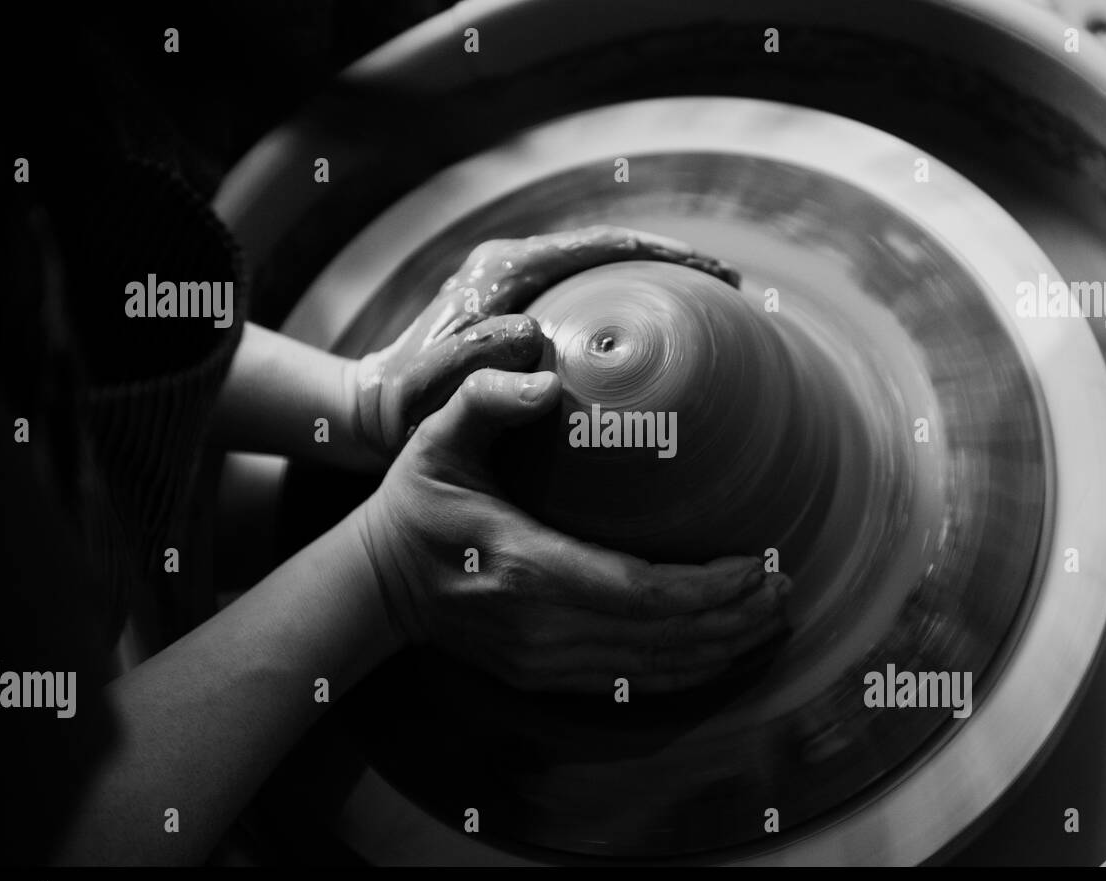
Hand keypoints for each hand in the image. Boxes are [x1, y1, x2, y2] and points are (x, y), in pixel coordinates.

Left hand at [352, 225, 740, 455]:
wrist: (373, 409)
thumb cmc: (405, 405)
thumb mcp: (433, 386)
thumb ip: (475, 359)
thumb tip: (533, 340)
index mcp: (505, 269)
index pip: (602, 245)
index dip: (665, 254)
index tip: (716, 273)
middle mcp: (517, 266)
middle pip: (614, 251)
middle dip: (675, 263)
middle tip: (732, 288)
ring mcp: (521, 287)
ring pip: (605, 275)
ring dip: (657, 288)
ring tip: (712, 311)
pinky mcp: (524, 314)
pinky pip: (590, 304)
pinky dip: (630, 318)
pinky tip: (663, 351)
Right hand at [359, 367, 790, 693]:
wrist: (375, 588)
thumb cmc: (416, 505)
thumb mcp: (436, 437)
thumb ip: (486, 399)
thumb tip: (545, 382)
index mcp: (526, 567)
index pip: (639, 591)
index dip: (708, 587)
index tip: (758, 563)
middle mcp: (542, 628)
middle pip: (661, 637)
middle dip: (733, 618)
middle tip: (785, 586)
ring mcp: (543, 663)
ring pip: (653, 671)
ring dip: (721, 650)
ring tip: (772, 619)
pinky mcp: (544, 679)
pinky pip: (630, 686)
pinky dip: (686, 674)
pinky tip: (723, 654)